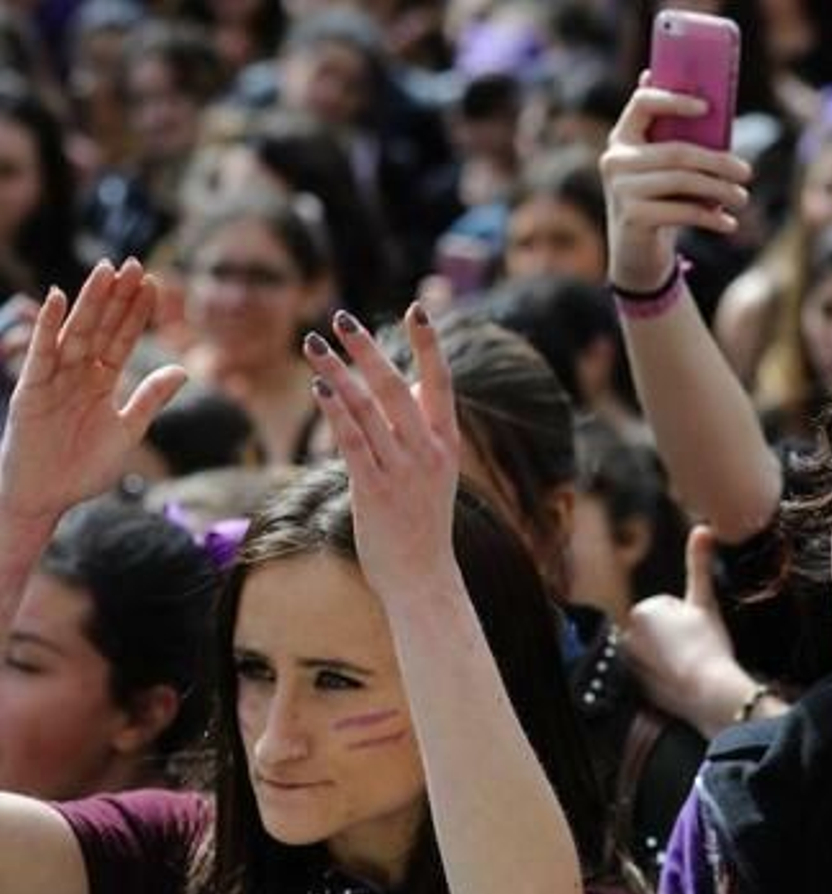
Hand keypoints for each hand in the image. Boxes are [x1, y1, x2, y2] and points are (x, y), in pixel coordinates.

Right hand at [0, 259, 181, 528]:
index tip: (154, 283)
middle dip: (117, 296)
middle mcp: (79, 374)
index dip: (137, 311)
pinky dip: (47, 327)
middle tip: (133, 263)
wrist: (46, 498)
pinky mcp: (31, 390)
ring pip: (76, 332)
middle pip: (102, 327)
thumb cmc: (83, 469)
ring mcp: (54, 379)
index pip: (123, 338)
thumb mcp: (128, 430)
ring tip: (105, 269)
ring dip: (89, 301)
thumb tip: (185, 368)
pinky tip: (55, 299)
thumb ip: (151, 398)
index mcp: (103, 382)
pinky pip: (40, 353)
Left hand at [302, 304, 459, 602]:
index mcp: (447, 443)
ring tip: (313, 345)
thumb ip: (422, 428)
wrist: (423, 577)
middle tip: (341, 320)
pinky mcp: (375, 491)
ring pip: (369, 410)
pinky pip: (354, 443)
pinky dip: (336, 412)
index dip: (430, 345)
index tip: (418, 308)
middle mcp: (428, 452)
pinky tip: (319, 389)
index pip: (441, 382)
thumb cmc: (423, 521)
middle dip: (368, 350)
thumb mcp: (435, 471)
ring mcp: (403, 471)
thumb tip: (408, 384)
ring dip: (339, 373)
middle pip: (397, 387)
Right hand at [599, 76, 751, 292]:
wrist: (635, 253)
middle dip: (718, 161)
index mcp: (623, 137)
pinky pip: (681, 211)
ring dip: (720, 190)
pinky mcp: (632, 217)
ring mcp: (621, 189)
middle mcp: (615, 160)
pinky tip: (729, 224)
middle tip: (746, 172)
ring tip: (742, 199)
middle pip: (676, 151)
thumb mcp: (664, 170)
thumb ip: (680, 141)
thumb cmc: (660, 202)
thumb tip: (713, 109)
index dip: (674, 100)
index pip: (642, 104)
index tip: (707, 107)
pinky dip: (711, 218)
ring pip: (682, 180)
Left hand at [625, 524, 756, 737]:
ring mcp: (627, 662)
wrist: (709, 691)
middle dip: (672, 637)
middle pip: (655, 630)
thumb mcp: (705, 601)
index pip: (666, 608)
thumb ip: (699, 564)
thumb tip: (703, 528)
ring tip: (686, 666)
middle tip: (693, 649)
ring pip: (652, 651)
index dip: (687, 619)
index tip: (697, 633)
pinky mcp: (631, 685)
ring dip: (665, 656)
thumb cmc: (709, 645)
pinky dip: (658, 677)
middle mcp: (626, 635)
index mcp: (641, 611)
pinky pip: (647, 674)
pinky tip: (674, 682)